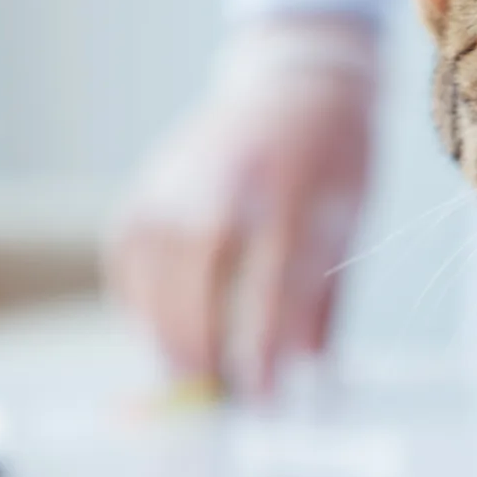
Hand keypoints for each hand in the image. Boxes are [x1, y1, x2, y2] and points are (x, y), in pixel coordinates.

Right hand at [107, 15, 374, 393]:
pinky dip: (136, 301)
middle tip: (219, 396)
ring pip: (153, 273)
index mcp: (292, 188)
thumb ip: (323, 300)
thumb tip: (303, 376)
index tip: (263, 397)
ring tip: (188, 377)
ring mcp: (178, 178)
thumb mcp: (350, 222)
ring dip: (165, 335)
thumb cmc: (335, 159)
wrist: (296, 79)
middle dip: (205, 350)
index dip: (263, 347)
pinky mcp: (148, 184)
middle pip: (199, 280)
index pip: (272, 281)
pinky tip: (157, 330)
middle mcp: (226, 179)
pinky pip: (127, 258)